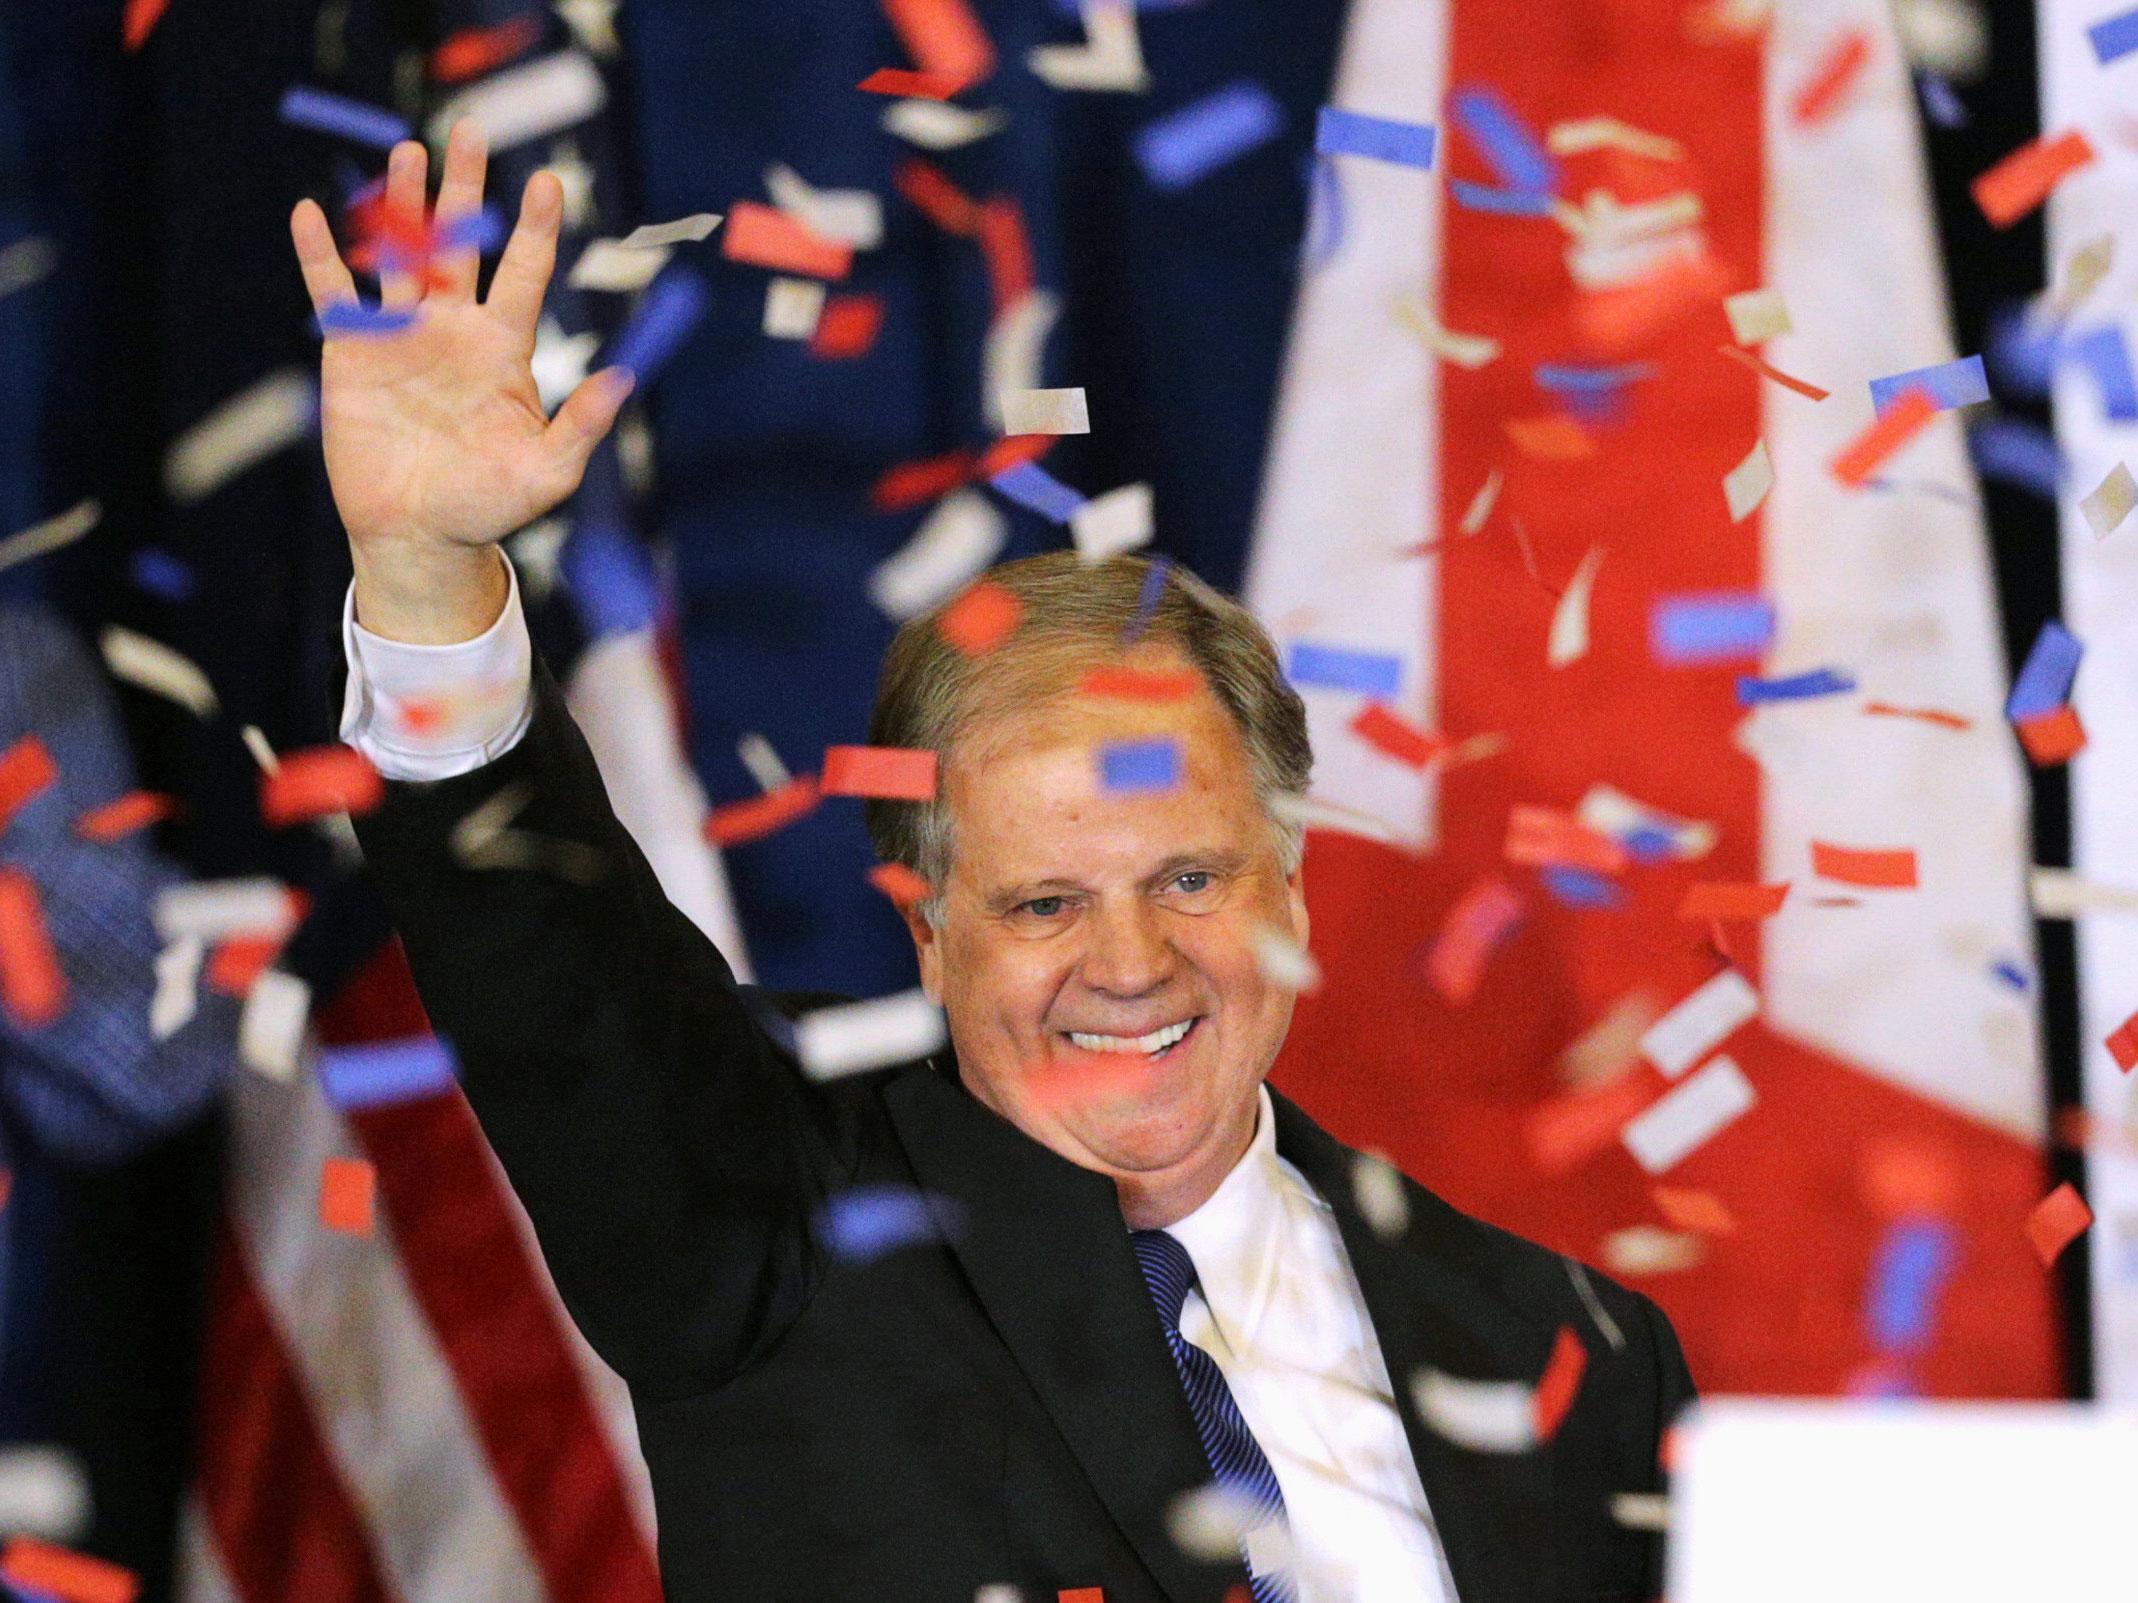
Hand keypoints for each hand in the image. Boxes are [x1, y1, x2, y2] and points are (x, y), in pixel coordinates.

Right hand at [290, 122, 631, 631]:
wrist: (418, 535)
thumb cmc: (488, 507)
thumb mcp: (547, 474)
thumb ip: (582, 427)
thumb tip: (623, 379)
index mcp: (503, 347)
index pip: (524, 274)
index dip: (536, 229)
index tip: (549, 183)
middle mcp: (453, 328)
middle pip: (461, 244)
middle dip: (465, 190)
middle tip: (470, 131)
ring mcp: (401, 334)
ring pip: (400, 253)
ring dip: (402, 205)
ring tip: (408, 152)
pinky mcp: (353, 352)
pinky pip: (334, 292)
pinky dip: (320, 254)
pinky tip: (310, 212)